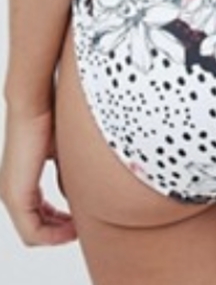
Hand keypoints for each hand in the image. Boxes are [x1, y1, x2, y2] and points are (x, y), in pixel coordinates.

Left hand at [0, 106, 76, 245]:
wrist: (34, 103)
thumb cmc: (52, 118)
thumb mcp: (66, 153)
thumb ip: (69, 176)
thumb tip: (77, 196)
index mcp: (22, 179)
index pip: (39, 212)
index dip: (62, 220)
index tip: (82, 220)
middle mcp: (12, 190)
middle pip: (35, 227)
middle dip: (60, 232)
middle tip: (81, 230)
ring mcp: (12, 193)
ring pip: (33, 231)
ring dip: (57, 235)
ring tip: (78, 231)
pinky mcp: (16, 194)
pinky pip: (31, 230)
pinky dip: (52, 235)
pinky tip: (71, 229)